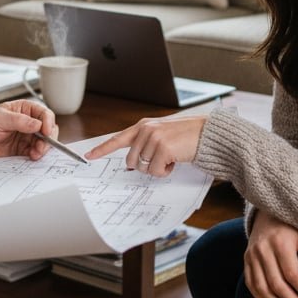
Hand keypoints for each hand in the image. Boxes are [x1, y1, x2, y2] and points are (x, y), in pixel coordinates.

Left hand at [0, 98, 57, 160]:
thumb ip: (18, 120)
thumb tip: (38, 124)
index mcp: (23, 110)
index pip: (43, 113)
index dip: (48, 122)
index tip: (45, 132)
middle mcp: (28, 123)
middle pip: (48, 129)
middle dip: (48, 138)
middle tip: (41, 147)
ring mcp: (26, 138)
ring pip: (44, 143)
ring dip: (43, 149)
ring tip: (35, 154)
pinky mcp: (22, 151)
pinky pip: (35, 153)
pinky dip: (37, 156)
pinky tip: (32, 157)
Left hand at [84, 115, 205, 175]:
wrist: (208, 134)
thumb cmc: (187, 137)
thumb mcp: (162, 135)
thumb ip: (146, 144)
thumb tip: (133, 164)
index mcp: (143, 126)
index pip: (117, 139)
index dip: (102, 149)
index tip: (88, 156)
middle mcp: (145, 130)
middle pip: (132, 161)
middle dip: (146, 166)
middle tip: (163, 159)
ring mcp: (153, 138)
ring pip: (143, 168)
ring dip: (158, 168)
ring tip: (171, 157)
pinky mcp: (163, 148)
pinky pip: (156, 171)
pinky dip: (166, 171)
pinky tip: (176, 160)